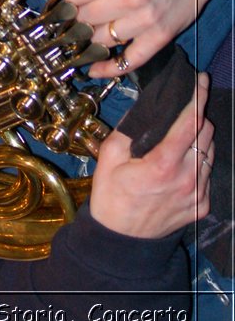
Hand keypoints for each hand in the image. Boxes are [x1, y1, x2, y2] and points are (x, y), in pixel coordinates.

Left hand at [62, 0, 207, 76]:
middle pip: (84, 18)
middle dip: (77, 15)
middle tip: (77, 13)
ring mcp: (145, 21)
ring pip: (101, 40)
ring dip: (90, 38)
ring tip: (86, 31)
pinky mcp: (160, 38)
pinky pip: (129, 62)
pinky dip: (109, 68)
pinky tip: (94, 68)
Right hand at [89, 72, 213, 238]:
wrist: (121, 240)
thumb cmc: (111, 196)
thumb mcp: (109, 156)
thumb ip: (129, 129)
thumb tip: (146, 107)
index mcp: (163, 163)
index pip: (190, 122)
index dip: (198, 97)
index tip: (201, 80)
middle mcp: (186, 178)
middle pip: (206, 134)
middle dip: (199, 115)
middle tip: (187, 105)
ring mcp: (197, 194)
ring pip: (210, 153)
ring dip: (200, 138)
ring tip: (183, 133)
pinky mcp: (202, 206)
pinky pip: (207, 174)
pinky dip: (198, 162)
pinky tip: (181, 161)